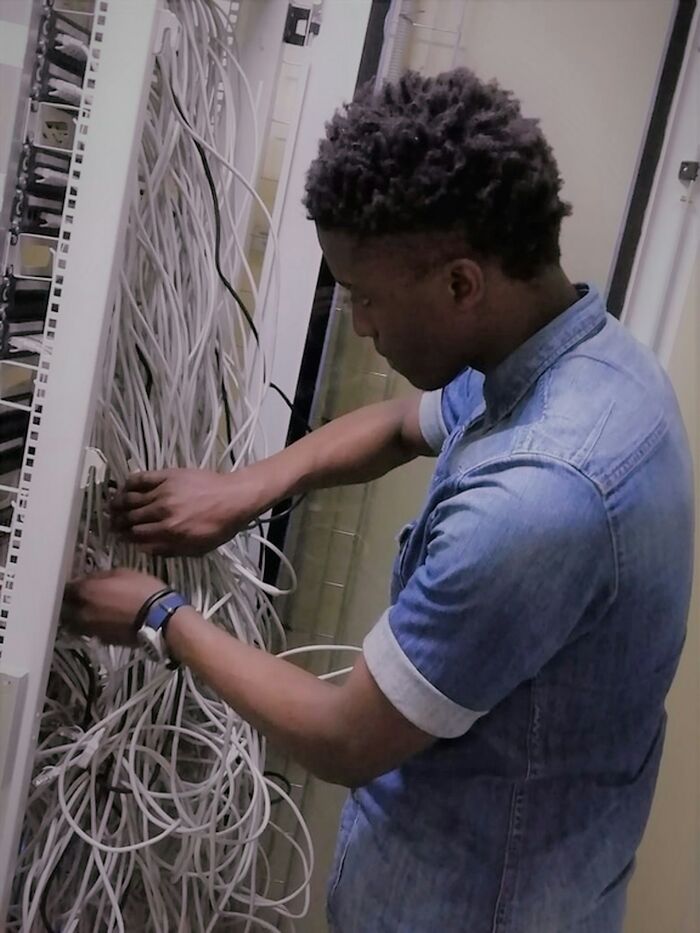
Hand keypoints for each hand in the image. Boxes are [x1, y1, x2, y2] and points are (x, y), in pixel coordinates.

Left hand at [62, 568, 167, 646]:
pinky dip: (92, 626)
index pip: (66, 588)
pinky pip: (89, 632)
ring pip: (74, 623)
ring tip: (90, 611)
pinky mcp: (101, 640)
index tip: (76, 584)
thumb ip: (101, 576)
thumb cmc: (144, 591)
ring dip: (78, 617)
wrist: (159, 619)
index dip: (71, 586)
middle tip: (79, 598)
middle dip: (70, 603)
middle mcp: (82, 612)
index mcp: (86, 591)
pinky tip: (104, 621)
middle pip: (66, 608)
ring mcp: (90, 629)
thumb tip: (90, 578)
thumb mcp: (123, 572)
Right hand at [110, 468, 261, 556]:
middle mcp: (162, 511)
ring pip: (132, 498)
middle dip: (118, 522)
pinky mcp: (167, 475)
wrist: (234, 497)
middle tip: (111, 523)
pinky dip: (129, 483)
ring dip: (118, 504)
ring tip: (111, 507)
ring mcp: (164, 491)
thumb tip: (144, 548)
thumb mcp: (197, 548)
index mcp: (170, 531)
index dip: (124, 537)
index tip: (118, 536)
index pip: (137, 535)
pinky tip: (123, 488)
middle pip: (131, 517)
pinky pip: (142, 478)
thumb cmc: (219, 526)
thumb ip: (168, 549)